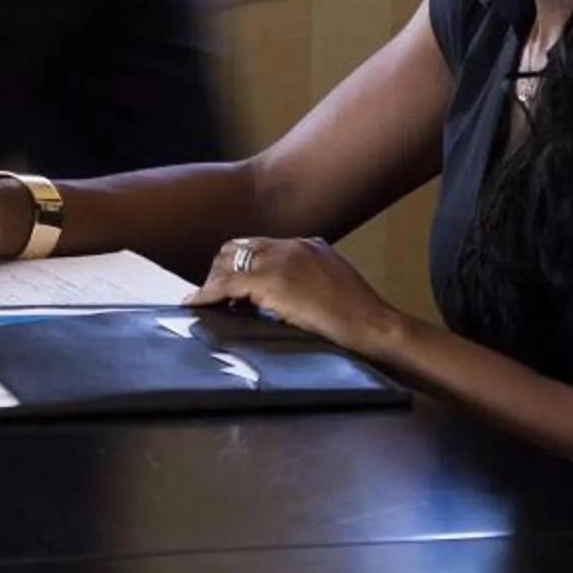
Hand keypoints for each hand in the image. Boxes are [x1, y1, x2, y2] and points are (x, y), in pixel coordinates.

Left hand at [185, 235, 402, 356]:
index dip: (239, 265)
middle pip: (237, 248)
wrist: (375, 328)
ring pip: (228, 263)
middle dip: (221, 270)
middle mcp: (292, 246)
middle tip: (211, 295)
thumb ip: (305, 281)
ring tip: (203, 302)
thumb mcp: (331, 286)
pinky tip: (197, 306)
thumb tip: (279, 298)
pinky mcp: (272, 281)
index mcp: (308, 245)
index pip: (258, 245)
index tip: (228, 285)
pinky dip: (207, 295)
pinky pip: (226, 285)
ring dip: (212, 283)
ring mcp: (282, 261)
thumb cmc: (360, 319)